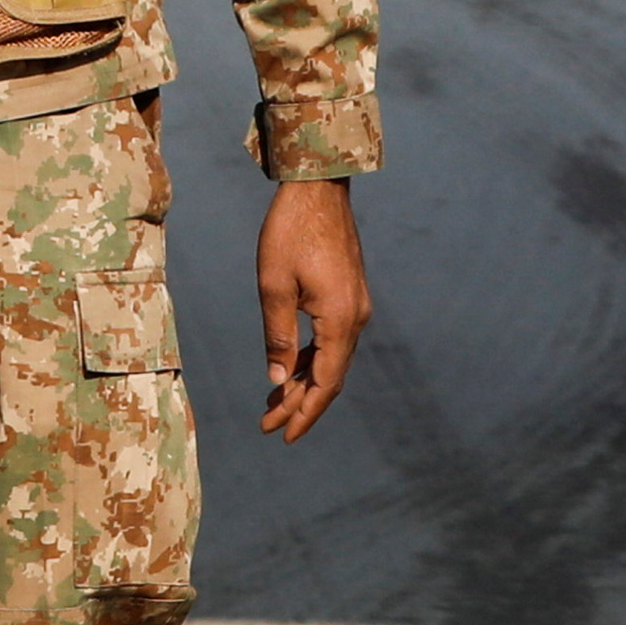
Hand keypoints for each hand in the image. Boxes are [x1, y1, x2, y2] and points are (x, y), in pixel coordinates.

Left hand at [256, 177, 368, 438]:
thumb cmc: (290, 232)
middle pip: (331, 377)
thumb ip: (277, 335)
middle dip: (300, 404)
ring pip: (332, 360)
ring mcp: (356, 307)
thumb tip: (278, 378)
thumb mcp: (273, 286)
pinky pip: (332, 340)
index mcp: (340, 320)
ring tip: (274, 404)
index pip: (325, 383)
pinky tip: (290, 370)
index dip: (304, 413)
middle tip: (268, 426)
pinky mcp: (349, 297)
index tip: (283, 435)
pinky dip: (312, 360)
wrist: (318, 189)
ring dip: (304, 383)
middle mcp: (356, 318)